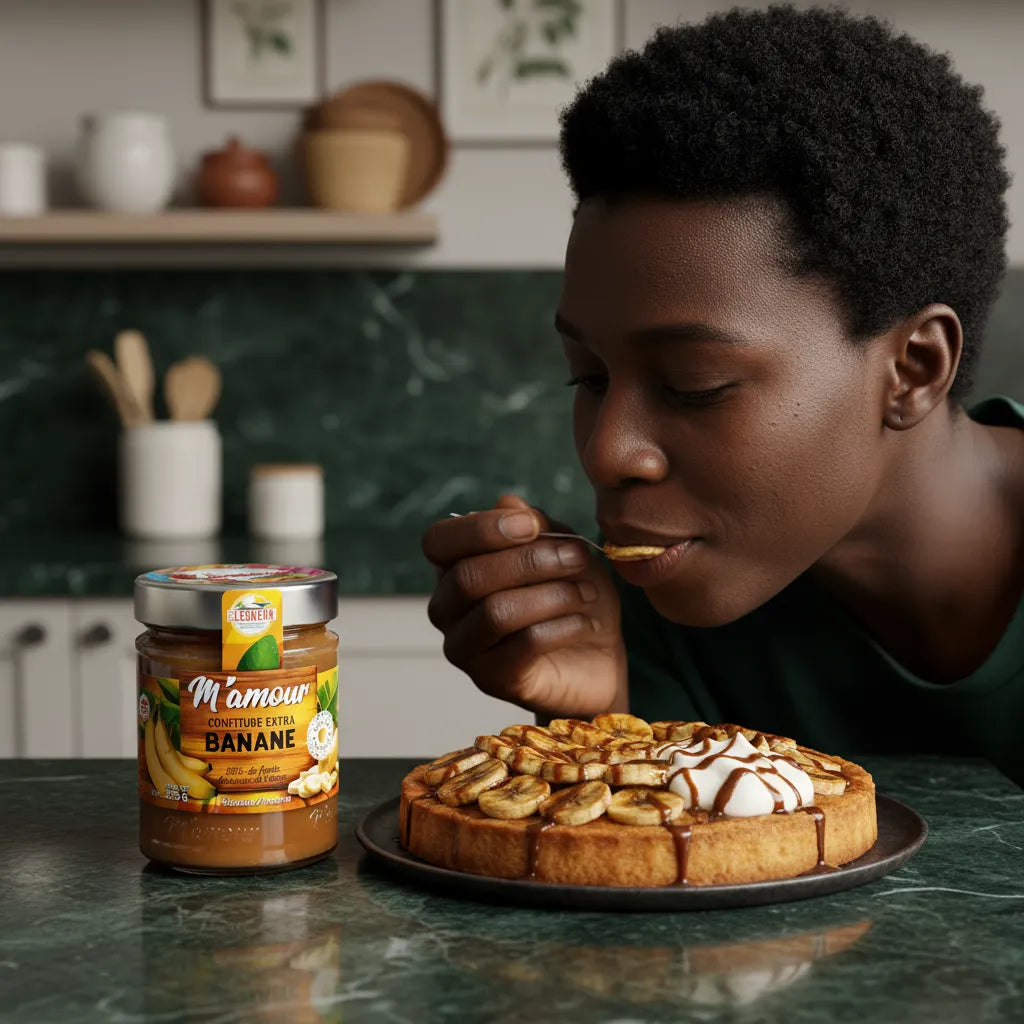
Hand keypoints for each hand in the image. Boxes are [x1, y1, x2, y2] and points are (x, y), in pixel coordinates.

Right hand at [422, 494, 626, 718]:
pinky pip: (523, 645)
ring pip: (496, 612)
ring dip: (552, 595)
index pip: (438, 541)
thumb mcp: (562, 548)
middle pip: (469, 576)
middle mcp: (447, 609)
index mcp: (453, 568)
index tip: (531, 525)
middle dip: (530, 561)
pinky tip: (586, 622)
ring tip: (587, 592)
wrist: (598, 657)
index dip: (480, 529)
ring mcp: (465, 649)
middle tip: (577, 557)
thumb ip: (536, 526)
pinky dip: (563, 627)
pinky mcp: (493, 680)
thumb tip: (508, 503)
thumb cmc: (572, 595)